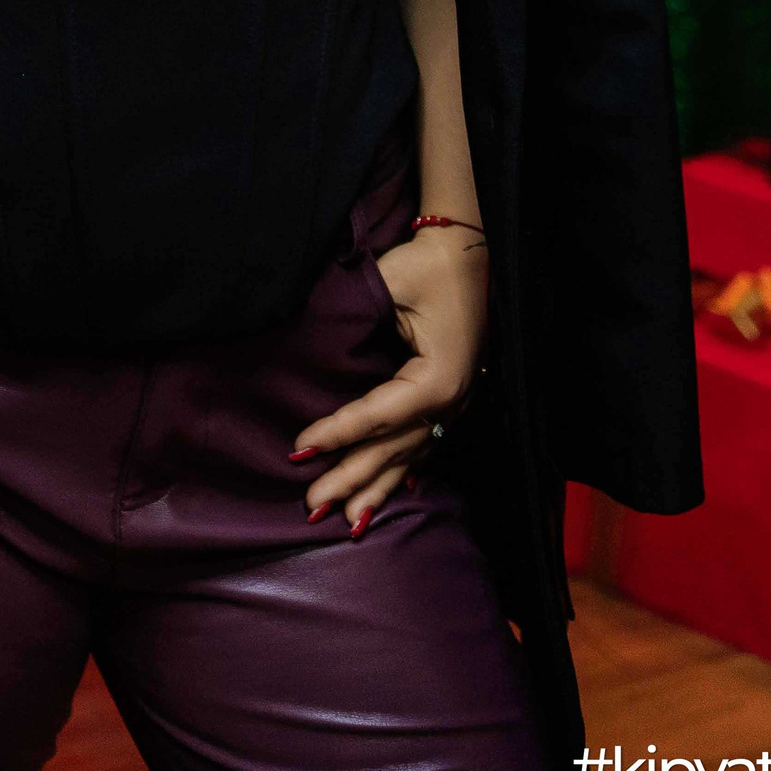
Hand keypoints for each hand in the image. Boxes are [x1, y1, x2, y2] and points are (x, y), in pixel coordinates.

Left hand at [290, 227, 488, 532]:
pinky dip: (404, 471)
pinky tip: (392, 493)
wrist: (470, 249)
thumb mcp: (388, 282)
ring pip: (411, 455)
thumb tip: (311, 340)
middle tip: (311, 505)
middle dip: (352, 478)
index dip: (338, 433)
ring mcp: (458, 403)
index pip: (379, 414)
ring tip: (348, 521)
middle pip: (394, 448)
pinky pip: (426, 444)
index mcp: (439, 377)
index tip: (299, 446)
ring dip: (378, 487)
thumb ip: (355, 315)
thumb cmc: (429, 264)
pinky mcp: (454, 397)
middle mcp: (453, 400)